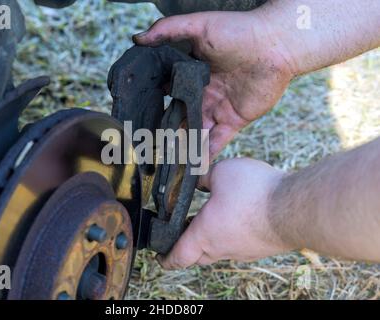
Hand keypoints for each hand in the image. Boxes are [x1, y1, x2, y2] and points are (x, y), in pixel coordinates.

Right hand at [134, 11, 295, 158]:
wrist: (276, 44)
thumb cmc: (239, 30)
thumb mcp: (199, 26)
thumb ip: (167, 30)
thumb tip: (138, 38)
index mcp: (194, 75)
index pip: (170, 94)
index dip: (158, 106)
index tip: (141, 119)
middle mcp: (204, 94)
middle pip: (181, 117)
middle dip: (168, 132)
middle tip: (151, 147)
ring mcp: (218, 109)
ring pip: (196, 133)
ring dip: (184, 148)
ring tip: (167, 163)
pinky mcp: (234, 120)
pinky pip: (217, 141)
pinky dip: (206, 155)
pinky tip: (192, 168)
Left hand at [158, 158, 291, 268]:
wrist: (295, 208)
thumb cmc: (255, 193)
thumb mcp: (220, 173)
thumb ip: (203, 177)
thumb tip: (199, 179)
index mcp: (204, 235)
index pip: (177, 256)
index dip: (165, 258)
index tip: (159, 256)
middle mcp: (221, 248)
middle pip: (196, 255)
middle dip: (185, 246)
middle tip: (181, 232)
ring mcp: (243, 251)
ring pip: (218, 250)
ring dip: (209, 239)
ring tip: (209, 219)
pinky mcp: (260, 247)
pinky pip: (238, 245)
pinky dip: (230, 235)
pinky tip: (236, 217)